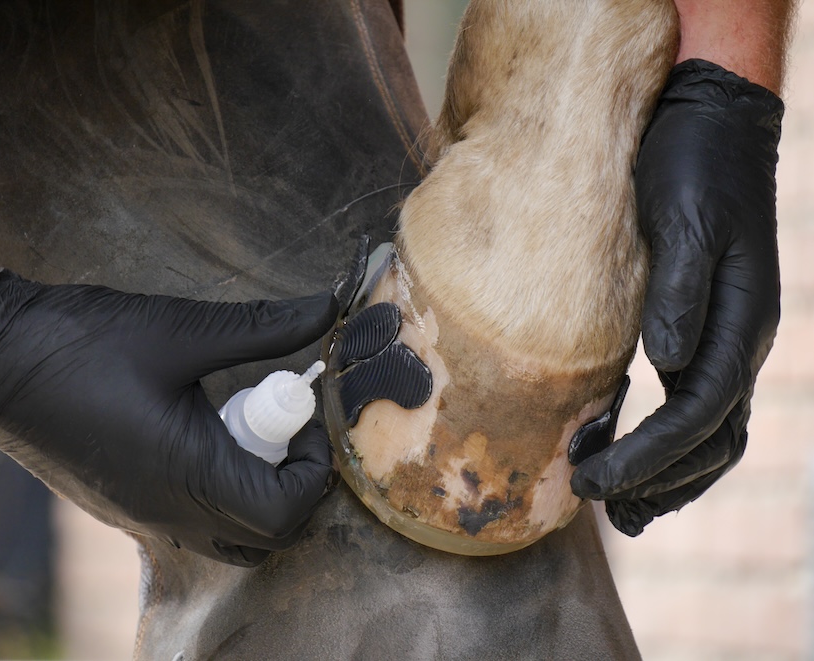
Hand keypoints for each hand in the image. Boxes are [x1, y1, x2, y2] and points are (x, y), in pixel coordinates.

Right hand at [0, 263, 339, 565]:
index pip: (283, 512)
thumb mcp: (182, 331)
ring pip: (229, 537)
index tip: (305, 419)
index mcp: (188, 474)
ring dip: (257, 491)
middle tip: (280, 425)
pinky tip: (205, 434)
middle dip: (293, 484)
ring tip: (242, 429)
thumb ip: (262, 328)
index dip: (313, 470)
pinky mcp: (126, 507)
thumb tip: (325, 309)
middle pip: (266, 536)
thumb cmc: (82, 345)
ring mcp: (143, 516)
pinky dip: (221, 492)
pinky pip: (194, 524)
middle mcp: (167, 511)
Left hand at [571, 60, 783, 534]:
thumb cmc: (692, 166)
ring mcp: (723, 335)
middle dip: (656, 480)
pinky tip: (618, 445)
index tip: (591, 482)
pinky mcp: (699, 324)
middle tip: (596, 503)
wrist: (708, 123)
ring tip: (617, 506)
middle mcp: (738, 338)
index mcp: (739, 322)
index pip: (698, 414)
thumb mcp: (683, 220)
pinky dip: (659, 437)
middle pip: (709, 438)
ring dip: (664, 473)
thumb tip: (666, 363)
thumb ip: (679, 293)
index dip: (647, 457)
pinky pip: (689, 401)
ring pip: (707, 430)